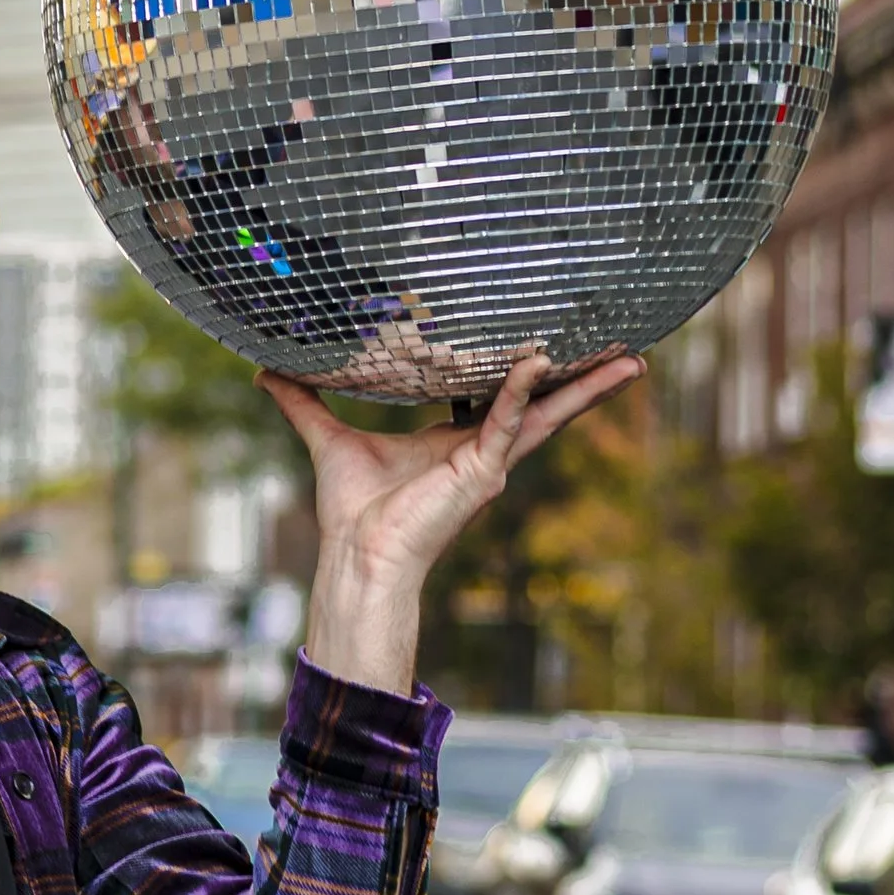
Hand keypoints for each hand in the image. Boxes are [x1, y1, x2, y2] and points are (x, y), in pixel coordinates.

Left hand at [258, 349, 644, 696]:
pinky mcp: (481, 472)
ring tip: (629, 360)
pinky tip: (539, 360)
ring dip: (587, 388)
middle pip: (544, 404)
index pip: (504, 397)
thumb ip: (303, 403)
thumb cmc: (351, 512)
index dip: (531, 371)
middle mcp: (483, 452)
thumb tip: (264, 371)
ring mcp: (489, 463)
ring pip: (546, 413)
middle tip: (626, 347)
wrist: (357, 556)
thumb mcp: (328, 439)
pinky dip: (522, 391)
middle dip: (585, 378)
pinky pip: (507, 422)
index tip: (557, 337)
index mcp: (456, 442)